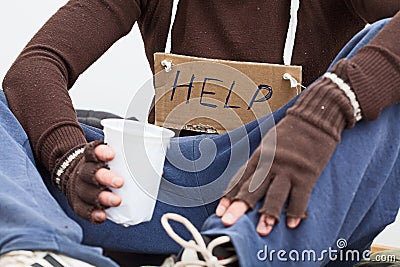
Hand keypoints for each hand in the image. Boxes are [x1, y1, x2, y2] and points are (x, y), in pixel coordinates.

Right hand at [52, 140, 123, 222]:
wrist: (72, 171)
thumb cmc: (97, 164)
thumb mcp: (104, 155)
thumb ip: (121, 155)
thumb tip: (148, 156)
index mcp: (89, 157)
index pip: (93, 151)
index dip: (101, 152)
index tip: (111, 154)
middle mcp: (83, 171)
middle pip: (91, 173)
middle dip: (105, 178)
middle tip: (120, 182)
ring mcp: (78, 187)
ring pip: (87, 192)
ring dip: (102, 197)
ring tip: (116, 201)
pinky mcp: (77, 202)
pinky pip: (83, 209)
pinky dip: (93, 214)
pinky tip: (102, 216)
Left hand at [216, 76, 355, 235]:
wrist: (314, 119)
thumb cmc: (290, 134)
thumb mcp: (268, 146)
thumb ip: (259, 165)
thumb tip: (247, 185)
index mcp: (259, 156)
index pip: (240, 180)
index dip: (230, 197)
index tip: (220, 213)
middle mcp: (271, 163)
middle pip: (253, 188)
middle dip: (240, 207)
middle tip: (229, 223)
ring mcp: (289, 169)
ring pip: (276, 195)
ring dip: (269, 214)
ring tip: (262, 230)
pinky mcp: (308, 173)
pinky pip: (301, 196)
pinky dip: (297, 211)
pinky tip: (292, 223)